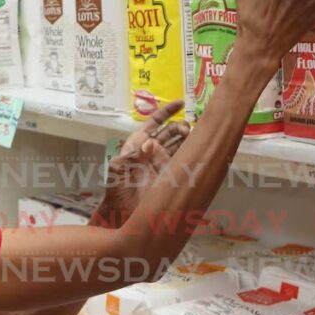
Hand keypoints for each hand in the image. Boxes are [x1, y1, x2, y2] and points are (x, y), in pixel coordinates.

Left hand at [92, 100, 190, 228]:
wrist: (124, 211)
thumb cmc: (116, 188)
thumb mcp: (118, 168)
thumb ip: (132, 154)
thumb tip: (150, 144)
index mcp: (139, 142)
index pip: (155, 122)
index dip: (167, 111)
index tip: (181, 103)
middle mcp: (153, 149)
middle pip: (171, 131)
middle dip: (180, 126)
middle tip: (186, 130)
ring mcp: (164, 161)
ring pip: (180, 143)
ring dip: (188, 138)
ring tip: (194, 138)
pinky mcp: (172, 173)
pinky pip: (184, 159)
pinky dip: (192, 153)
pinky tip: (198, 149)